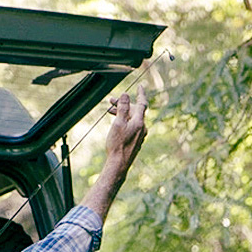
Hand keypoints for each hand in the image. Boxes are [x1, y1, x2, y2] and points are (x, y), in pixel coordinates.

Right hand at [81, 85, 149, 219]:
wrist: (119, 164)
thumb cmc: (117, 145)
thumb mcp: (118, 123)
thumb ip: (122, 108)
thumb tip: (125, 95)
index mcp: (139, 122)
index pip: (142, 104)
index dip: (141, 94)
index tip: (141, 86)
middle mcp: (142, 128)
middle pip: (134, 111)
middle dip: (123, 104)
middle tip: (111, 100)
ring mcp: (140, 135)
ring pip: (132, 118)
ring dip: (122, 112)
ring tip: (110, 111)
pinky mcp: (136, 141)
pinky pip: (131, 126)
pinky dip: (124, 121)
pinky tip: (115, 123)